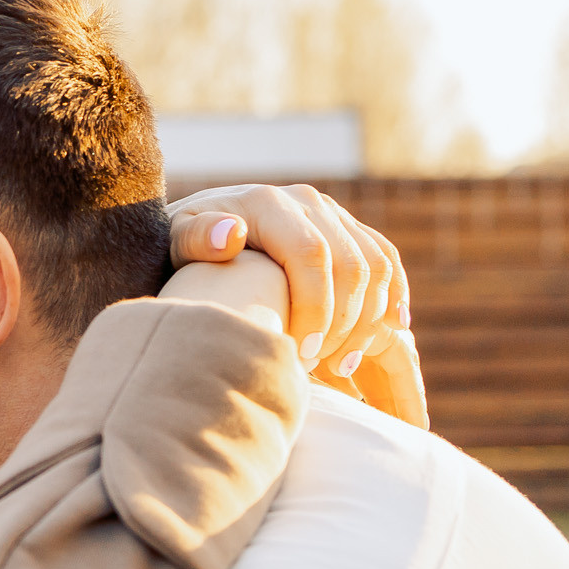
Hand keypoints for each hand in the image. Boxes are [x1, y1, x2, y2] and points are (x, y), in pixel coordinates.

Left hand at [167, 210, 427, 429]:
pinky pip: (384, 259)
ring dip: (369, 318)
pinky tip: (392, 330)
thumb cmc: (180, 248)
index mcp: (267, 203)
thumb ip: (194, 239)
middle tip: (321, 368)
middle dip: (343, 323)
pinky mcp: (346, 229)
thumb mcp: (175, 242)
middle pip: (351, 264)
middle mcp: (306, 201)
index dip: (315, 307)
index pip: (311, 254)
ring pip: (376, 265)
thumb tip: (228, 234)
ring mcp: (331, 214)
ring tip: (342, 364)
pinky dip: (393, 295)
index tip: (303, 353)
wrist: (197, 230)